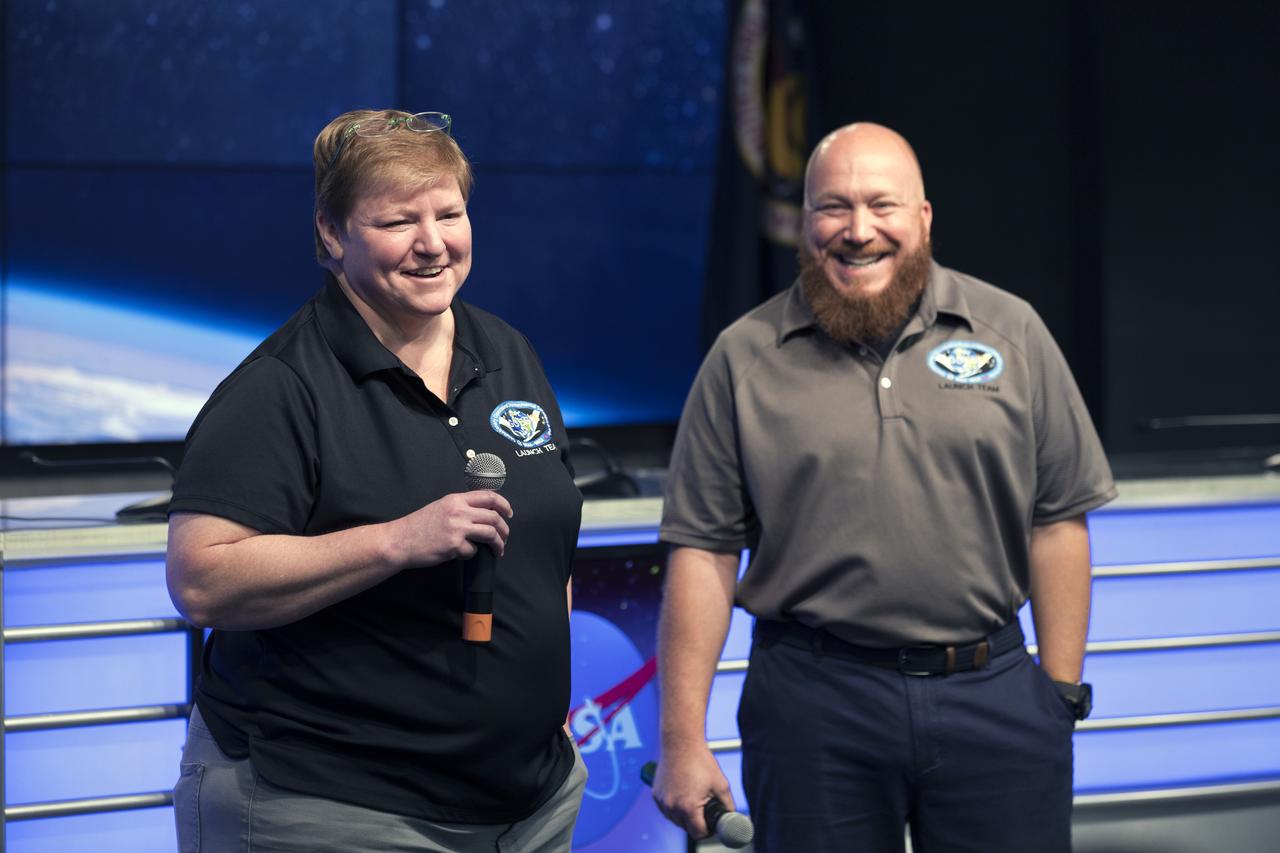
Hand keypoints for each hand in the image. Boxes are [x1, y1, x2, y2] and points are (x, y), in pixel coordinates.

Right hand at [389, 491, 512, 566]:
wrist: (400, 540)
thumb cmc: (418, 526)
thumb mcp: (441, 507)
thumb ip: (461, 507)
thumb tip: (483, 513)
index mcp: (456, 500)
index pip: (489, 496)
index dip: (504, 505)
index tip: (508, 514)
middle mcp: (458, 511)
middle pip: (494, 517)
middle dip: (505, 529)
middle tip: (505, 537)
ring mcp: (457, 528)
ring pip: (490, 533)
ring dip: (498, 544)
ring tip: (498, 550)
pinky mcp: (454, 545)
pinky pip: (473, 551)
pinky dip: (472, 554)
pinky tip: (465, 554)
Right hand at [652, 741, 733, 838]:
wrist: (681, 743)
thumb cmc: (701, 761)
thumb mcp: (721, 784)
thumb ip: (728, 804)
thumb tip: (731, 816)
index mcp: (688, 807)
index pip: (698, 833)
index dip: (708, 830)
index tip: (712, 824)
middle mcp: (672, 806)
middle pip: (686, 828)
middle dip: (696, 823)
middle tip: (704, 809)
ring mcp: (662, 801)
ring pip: (675, 820)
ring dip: (684, 816)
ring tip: (693, 800)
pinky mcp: (656, 794)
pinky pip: (666, 809)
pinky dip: (674, 807)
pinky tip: (683, 795)